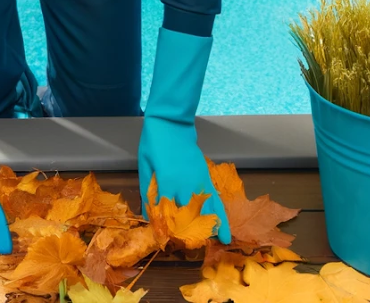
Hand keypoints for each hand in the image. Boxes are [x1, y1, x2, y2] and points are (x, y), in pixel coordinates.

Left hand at [138, 27, 231, 244]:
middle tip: (193, 247)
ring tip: (221, 241)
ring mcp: (198, 180)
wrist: (171, 124)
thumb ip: (148, 190)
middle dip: (191, 231)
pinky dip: (221, 212)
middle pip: (190, 214)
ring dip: (214, 225)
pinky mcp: (206, 175)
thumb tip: (147, 214)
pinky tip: (224, 224)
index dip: (169, 227)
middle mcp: (186, 184)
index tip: (169, 241)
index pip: (169, 212)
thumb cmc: (154, 143)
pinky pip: (216, 197)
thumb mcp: (145, 166)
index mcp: (167, 182)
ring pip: (208, 207)